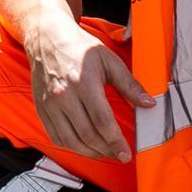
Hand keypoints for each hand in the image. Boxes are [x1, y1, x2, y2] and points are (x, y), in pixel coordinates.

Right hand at [28, 20, 153, 161]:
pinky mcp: (41, 108)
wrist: (46, 37)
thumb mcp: (109, 60)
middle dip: (107, 150)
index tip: (126, 153)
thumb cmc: (80, 47)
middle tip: (119, 154)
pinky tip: (83, 143)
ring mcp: (49, 103)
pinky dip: (71, 146)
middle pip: (87, 134)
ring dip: (90, 152)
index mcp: (83, 82)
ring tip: (104, 151)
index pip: (102, 121)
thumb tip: (149, 103)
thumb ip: (129, 84)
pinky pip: (56, 136)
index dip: (116, 142)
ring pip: (70, 140)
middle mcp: (63, 94)